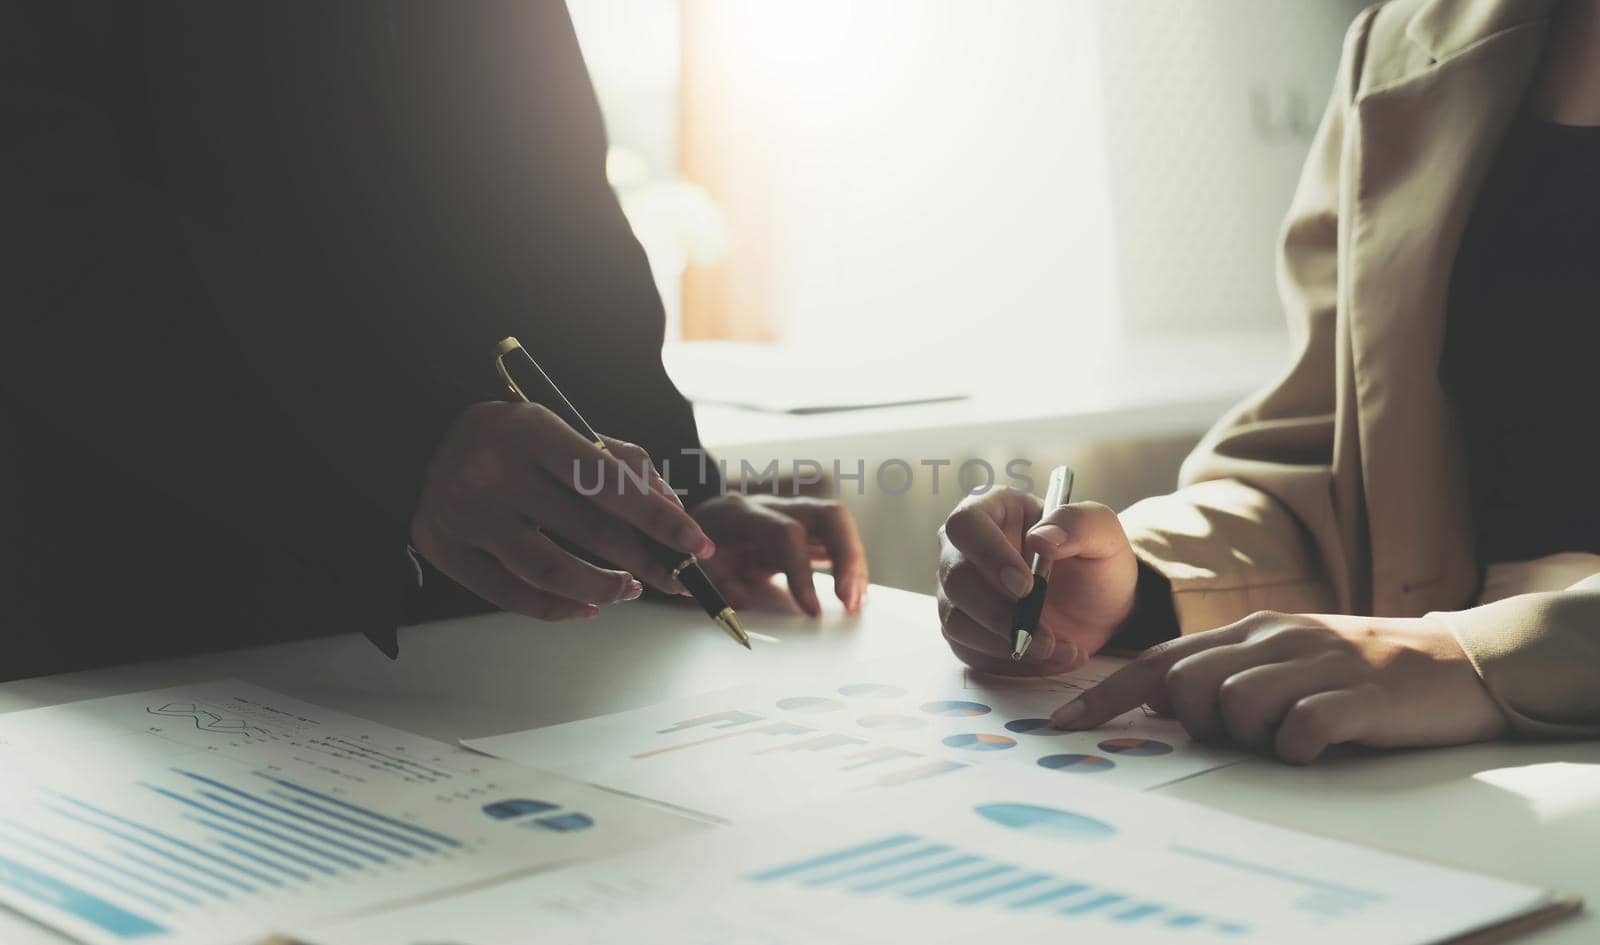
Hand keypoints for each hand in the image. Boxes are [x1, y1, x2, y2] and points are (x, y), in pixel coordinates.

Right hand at [410, 402, 714, 619]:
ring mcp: (465, 515)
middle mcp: (493, 471)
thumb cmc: (508, 438)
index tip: (698, 546)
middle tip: (675, 579)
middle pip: (590, 531)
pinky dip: (558, 608)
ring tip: (630, 588)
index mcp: (529, 429)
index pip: (610, 482)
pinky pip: (512, 595)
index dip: (661, 519)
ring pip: (553, 572)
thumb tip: (670, 510)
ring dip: (605, 588)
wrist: (416, 441)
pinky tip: (589, 605)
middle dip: (645, 561)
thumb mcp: (559, 428)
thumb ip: (618, 463)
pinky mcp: (444, 550)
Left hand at [691, 493, 867, 615]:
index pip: (786, 534)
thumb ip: (713, 582)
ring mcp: (791, 514)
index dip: (802, 571)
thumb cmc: (691, 545)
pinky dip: (849, 566)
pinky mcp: (802, 529)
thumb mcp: (690, 565)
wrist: (690, 524)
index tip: (811, 609)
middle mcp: (773, 507)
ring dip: (855, 564)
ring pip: (839, 525)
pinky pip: (835, 540)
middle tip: (851, 599)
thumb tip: (743, 600)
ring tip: (856, 603)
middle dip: (848, 557)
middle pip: (829, 516)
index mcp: (742, 514)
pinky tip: (853, 592)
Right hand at [937, 487, 1137, 675]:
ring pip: (956, 620)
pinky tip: (1050, 657)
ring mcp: (959, 593)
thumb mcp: (1103, 534)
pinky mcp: (964, 631)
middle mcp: (964, 550)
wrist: (1098, 609)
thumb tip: (1041, 539)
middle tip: (1045, 635)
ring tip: (1060, 649)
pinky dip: (1013, 662)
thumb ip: (1079, 524)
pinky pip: (972, 651)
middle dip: (999, 613)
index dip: (988, 555)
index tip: (1025, 586)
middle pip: (955, 579)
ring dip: (1008, 643)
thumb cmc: (1094, 561)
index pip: (966, 525)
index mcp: (992, 510)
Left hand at [1051, 611, 1508, 763]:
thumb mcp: (1283, 658)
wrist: (1460, 660)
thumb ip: (1223, 672)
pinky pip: (1299, 727)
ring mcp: (1316, 662)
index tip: (1061, 726)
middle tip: (1245, 732)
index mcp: (1249, 630)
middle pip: (1186, 684)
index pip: (1157, 659)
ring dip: (1250, 736)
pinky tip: (1321, 744)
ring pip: (1234, 704)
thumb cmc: (1359, 671)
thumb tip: (1159, 703)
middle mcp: (1274, 638)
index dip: (1106, 695)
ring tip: (1292, 734)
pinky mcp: (1359, 695)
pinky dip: (1298, 747)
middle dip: (1196, 721)